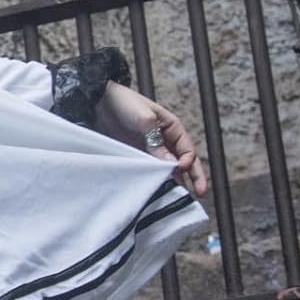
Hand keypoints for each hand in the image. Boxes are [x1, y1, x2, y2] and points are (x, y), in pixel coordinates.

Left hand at [94, 82, 207, 197]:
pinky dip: (155, 179)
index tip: (178, 169)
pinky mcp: (138, 155)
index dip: (186, 162)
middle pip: (184, 161)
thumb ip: (156, 141)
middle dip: (194, 177)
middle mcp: (165, 140)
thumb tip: (169, 162)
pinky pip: (150, 169)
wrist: (99, 102)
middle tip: (200, 193)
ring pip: (168, 168)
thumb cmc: (125, 102)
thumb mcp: (144, 119)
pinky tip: (157, 189)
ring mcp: (151, 149)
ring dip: (175, 181)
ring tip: (178, 197)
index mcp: (172, 128)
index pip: (187, 150)